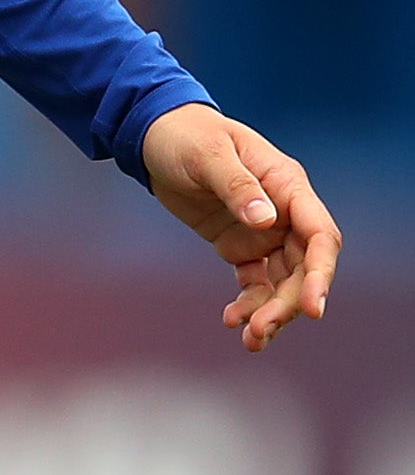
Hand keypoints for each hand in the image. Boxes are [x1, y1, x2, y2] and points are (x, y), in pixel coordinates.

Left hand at [144, 104, 341, 351]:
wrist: (153, 136)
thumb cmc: (185, 135)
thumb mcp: (207, 155)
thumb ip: (236, 186)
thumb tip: (266, 220)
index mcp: (287, 186)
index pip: (320, 235)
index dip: (321, 273)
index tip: (312, 308)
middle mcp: (284, 213)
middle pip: (303, 268)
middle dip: (288, 303)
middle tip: (261, 329)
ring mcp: (264, 232)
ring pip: (282, 282)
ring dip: (271, 312)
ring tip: (249, 339)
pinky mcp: (240, 246)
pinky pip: (255, 283)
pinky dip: (249, 304)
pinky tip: (232, 321)